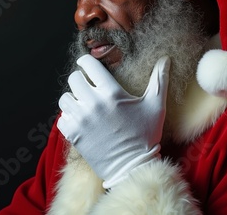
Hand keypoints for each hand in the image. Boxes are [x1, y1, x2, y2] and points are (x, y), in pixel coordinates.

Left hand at [57, 54, 170, 188]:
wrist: (133, 167)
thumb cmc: (145, 136)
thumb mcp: (156, 106)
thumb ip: (159, 80)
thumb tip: (165, 59)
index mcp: (111, 93)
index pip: (88, 65)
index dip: (86, 61)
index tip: (86, 64)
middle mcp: (93, 103)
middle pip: (73, 78)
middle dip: (79, 80)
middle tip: (87, 86)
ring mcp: (81, 119)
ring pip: (64, 98)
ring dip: (72, 99)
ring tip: (82, 104)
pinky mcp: (73, 134)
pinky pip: (61, 118)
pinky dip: (68, 118)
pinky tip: (80, 121)